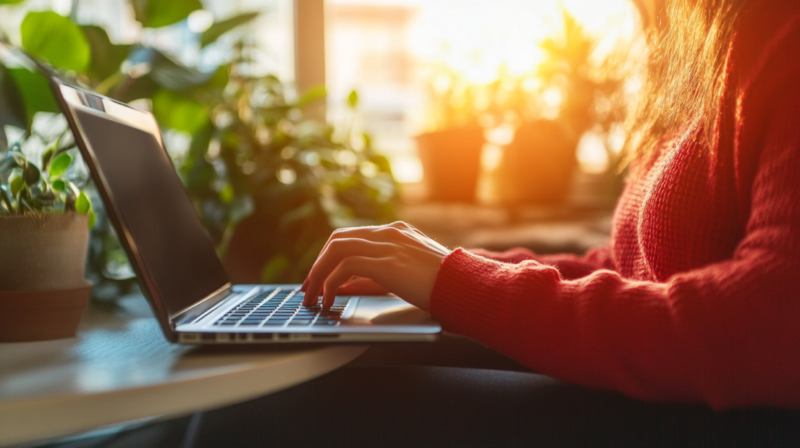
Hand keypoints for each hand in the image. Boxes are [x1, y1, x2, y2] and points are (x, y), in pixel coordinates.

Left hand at [301, 221, 450, 310]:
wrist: (467, 288)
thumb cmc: (445, 288)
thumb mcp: (409, 276)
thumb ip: (377, 277)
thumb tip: (345, 287)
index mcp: (397, 233)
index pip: (352, 237)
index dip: (330, 257)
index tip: (319, 277)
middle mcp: (390, 233)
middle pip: (338, 239)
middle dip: (318, 264)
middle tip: (309, 288)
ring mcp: (388, 244)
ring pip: (336, 249)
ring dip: (318, 274)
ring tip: (313, 296)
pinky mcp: (386, 261)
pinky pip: (344, 266)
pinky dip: (330, 282)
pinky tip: (329, 299)